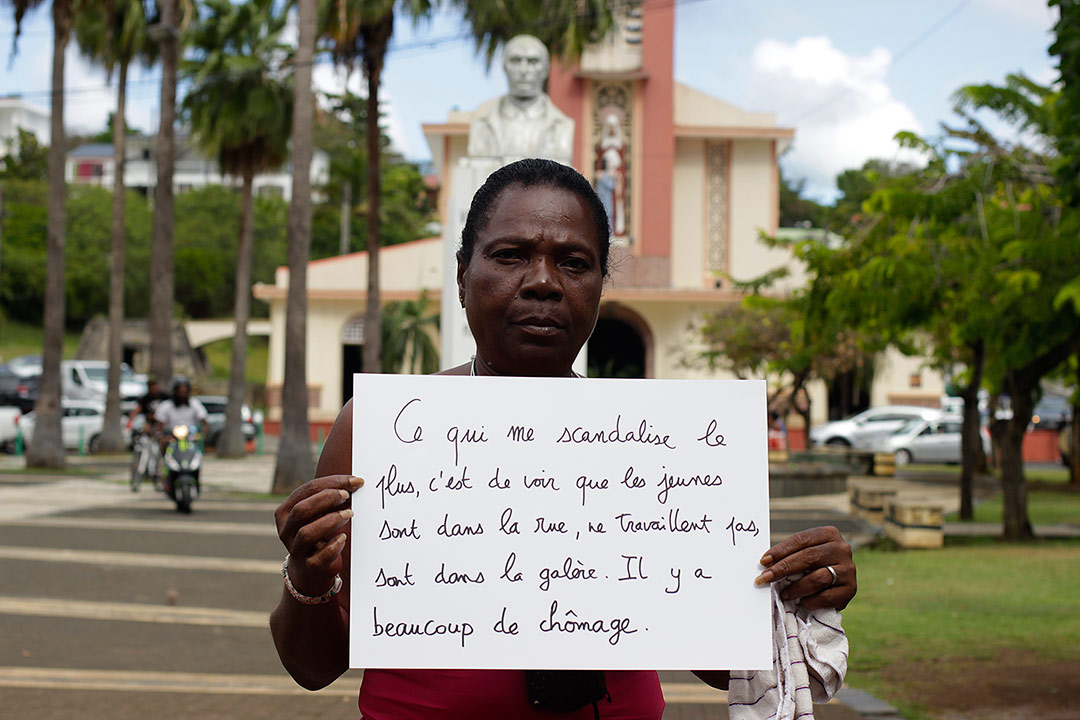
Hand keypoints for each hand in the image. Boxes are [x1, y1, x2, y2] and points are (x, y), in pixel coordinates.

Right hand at [274, 474, 362, 596]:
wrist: (312, 568)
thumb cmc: (319, 532)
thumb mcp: (318, 513)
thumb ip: (329, 498)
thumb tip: (355, 482)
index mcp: (286, 511)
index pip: (307, 490)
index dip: (332, 483)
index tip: (355, 481)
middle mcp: (286, 530)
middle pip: (302, 510)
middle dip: (326, 499)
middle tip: (347, 495)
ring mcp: (296, 550)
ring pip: (307, 533)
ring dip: (330, 521)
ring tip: (349, 514)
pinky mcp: (309, 566)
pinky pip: (319, 557)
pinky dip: (332, 546)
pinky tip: (343, 538)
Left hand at [754, 526, 855, 610]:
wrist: (837, 585)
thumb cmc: (814, 565)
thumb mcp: (805, 553)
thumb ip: (791, 555)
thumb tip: (765, 564)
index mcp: (829, 534)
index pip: (801, 540)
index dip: (780, 550)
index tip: (763, 561)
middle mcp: (842, 549)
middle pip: (809, 557)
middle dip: (783, 568)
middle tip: (765, 578)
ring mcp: (849, 569)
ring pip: (818, 578)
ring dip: (796, 587)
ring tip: (783, 593)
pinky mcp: (851, 589)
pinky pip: (828, 596)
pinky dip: (812, 600)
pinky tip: (801, 603)